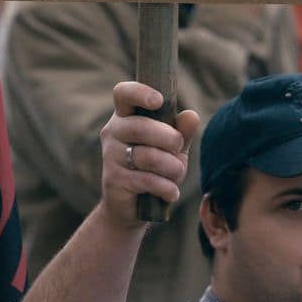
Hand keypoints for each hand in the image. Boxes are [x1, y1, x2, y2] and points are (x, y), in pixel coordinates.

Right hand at [98, 81, 198, 228]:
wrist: (132, 208)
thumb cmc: (155, 168)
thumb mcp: (173, 148)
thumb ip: (182, 131)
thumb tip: (191, 115)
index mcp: (126, 115)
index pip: (123, 93)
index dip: (139, 92)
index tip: (159, 100)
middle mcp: (113, 131)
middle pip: (140, 127)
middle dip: (168, 138)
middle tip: (179, 146)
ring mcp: (110, 156)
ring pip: (146, 156)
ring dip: (171, 166)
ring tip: (178, 173)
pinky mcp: (112, 180)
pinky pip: (145, 179)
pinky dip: (165, 187)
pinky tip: (171, 193)